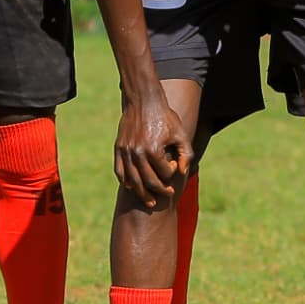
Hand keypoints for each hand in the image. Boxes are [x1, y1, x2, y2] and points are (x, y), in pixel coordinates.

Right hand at [114, 92, 192, 208]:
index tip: (175, 168)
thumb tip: (183, 172)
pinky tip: (133, 188)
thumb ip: (186, 154)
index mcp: (154, 149)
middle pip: (148, 181)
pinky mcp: (118, 149)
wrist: (143, 101)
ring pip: (132, 181)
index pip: (165, 173)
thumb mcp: (180, 134)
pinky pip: (120, 172)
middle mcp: (138, 152)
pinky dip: (126, 182)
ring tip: (150, 202)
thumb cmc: (165, 117)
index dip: (172, 174)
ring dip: (142, 194)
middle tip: (167, 195)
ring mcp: (126, 151)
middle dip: (159, 191)